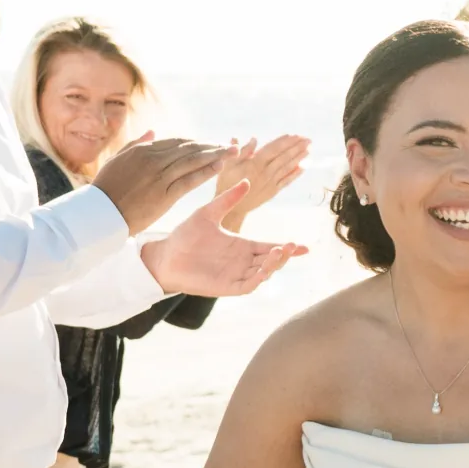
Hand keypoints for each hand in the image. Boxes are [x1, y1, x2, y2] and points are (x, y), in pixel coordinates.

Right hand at [93, 134, 231, 233]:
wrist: (101, 213)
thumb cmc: (107, 188)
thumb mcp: (118, 159)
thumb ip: (137, 143)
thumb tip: (153, 131)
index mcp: (143, 150)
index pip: (176, 142)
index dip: (195, 142)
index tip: (209, 144)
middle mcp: (153, 159)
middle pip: (189, 149)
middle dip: (211, 146)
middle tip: (228, 146)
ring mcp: (160, 177)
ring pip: (193, 161)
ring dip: (215, 155)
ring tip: (231, 153)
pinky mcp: (165, 195)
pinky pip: (190, 180)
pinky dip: (206, 172)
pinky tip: (220, 167)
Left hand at [141, 184, 308, 295]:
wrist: (165, 256)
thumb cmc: (184, 236)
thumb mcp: (208, 213)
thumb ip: (227, 200)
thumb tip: (247, 181)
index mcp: (241, 246)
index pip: (270, 246)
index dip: (287, 247)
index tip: (303, 246)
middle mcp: (242, 262)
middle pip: (271, 260)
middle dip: (285, 255)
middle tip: (293, 246)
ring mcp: (236, 275)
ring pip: (263, 273)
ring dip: (273, 265)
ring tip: (279, 251)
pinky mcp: (227, 287)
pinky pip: (248, 284)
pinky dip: (259, 278)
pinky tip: (264, 269)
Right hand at [213, 135, 311, 230]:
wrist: (231, 207)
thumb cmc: (227, 183)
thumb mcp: (229, 165)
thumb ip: (242, 152)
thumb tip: (254, 139)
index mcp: (254, 163)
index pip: (273, 149)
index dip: (285, 141)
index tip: (295, 135)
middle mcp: (265, 172)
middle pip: (283, 157)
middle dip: (296, 147)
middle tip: (308, 139)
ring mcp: (271, 182)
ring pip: (287, 168)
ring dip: (299, 158)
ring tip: (308, 150)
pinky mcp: (273, 191)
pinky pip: (287, 181)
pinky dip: (295, 174)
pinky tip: (303, 167)